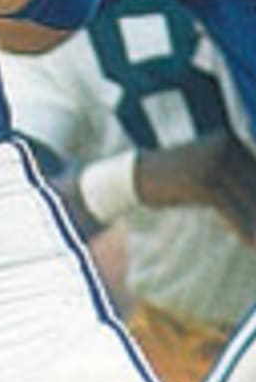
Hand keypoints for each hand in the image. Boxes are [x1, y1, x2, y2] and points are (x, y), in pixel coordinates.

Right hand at [135, 131, 255, 243]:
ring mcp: (212, 163)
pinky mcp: (202, 182)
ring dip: (255, 223)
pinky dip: (242, 228)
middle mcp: (223, 146)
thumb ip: (239, 178)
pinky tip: (249, 242)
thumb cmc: (178, 178)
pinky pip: (230, 209)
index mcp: (228, 139)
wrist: (136, 175)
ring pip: (248, 200)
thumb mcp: (210, 171)